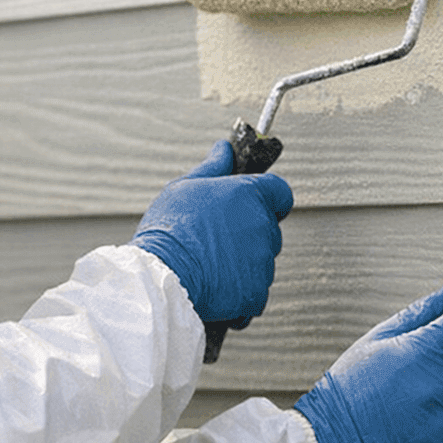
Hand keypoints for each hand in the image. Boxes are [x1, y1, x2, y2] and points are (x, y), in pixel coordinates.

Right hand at [132, 140, 293, 325]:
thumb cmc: (169, 229)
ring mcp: (263, 262)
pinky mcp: (257, 292)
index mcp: (250, 195)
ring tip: (209, 264)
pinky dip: (239, 292)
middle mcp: (263, 227)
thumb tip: (224, 149)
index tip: (250, 206)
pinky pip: (255, 291)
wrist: (161, 278)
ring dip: (243, 264)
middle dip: (248, 234)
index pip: (281, 192)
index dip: (268, 199)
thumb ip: (213, 167)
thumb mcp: (184, 187)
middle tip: (215, 239)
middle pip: (269, 229)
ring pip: (261, 262)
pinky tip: (213, 286)